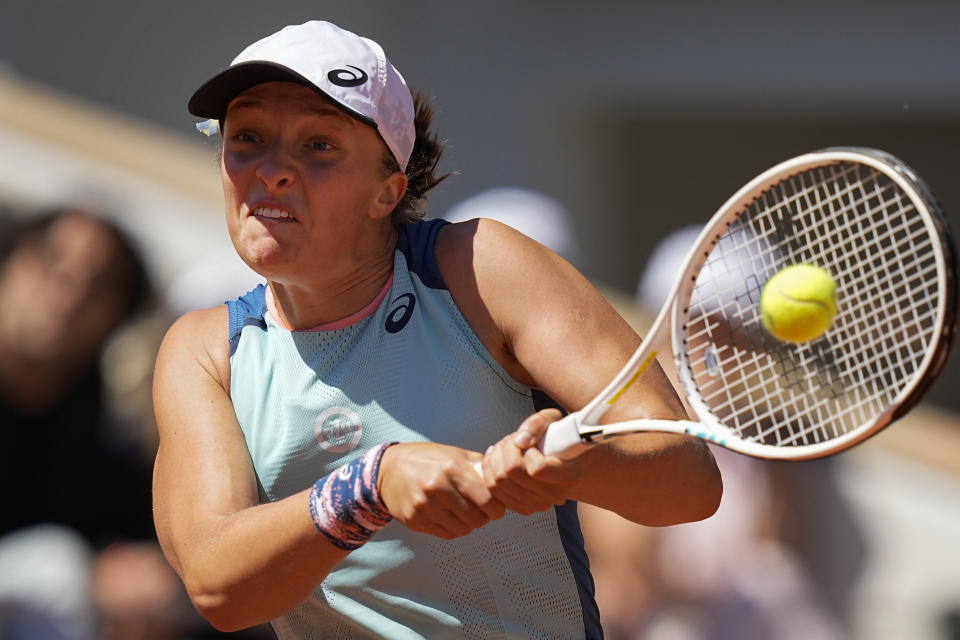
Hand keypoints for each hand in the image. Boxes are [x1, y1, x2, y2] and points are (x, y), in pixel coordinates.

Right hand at [378, 442, 505, 538]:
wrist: (388, 469)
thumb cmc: (427, 459)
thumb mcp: (454, 454)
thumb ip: (479, 466)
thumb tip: (506, 476)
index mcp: (451, 468)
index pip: (486, 499)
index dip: (497, 508)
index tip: (497, 508)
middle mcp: (436, 487)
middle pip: (475, 518)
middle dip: (484, 518)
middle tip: (484, 513)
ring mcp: (423, 505)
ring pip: (461, 529)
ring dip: (470, 525)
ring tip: (468, 515)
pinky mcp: (414, 519)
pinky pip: (445, 533)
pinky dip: (454, 529)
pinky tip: (453, 519)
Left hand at [480, 409, 582, 514]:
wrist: (559, 457)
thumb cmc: (556, 437)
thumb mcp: (551, 420)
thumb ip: (536, 424)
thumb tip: (521, 441)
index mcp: (569, 474)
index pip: (536, 469)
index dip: (527, 452)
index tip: (531, 444)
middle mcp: (556, 494)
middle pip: (512, 474)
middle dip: (505, 450)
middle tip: (511, 440)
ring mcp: (539, 504)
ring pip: (499, 483)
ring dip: (494, 459)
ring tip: (503, 448)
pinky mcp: (523, 508)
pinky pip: (493, 493)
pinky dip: (489, 472)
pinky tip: (496, 459)